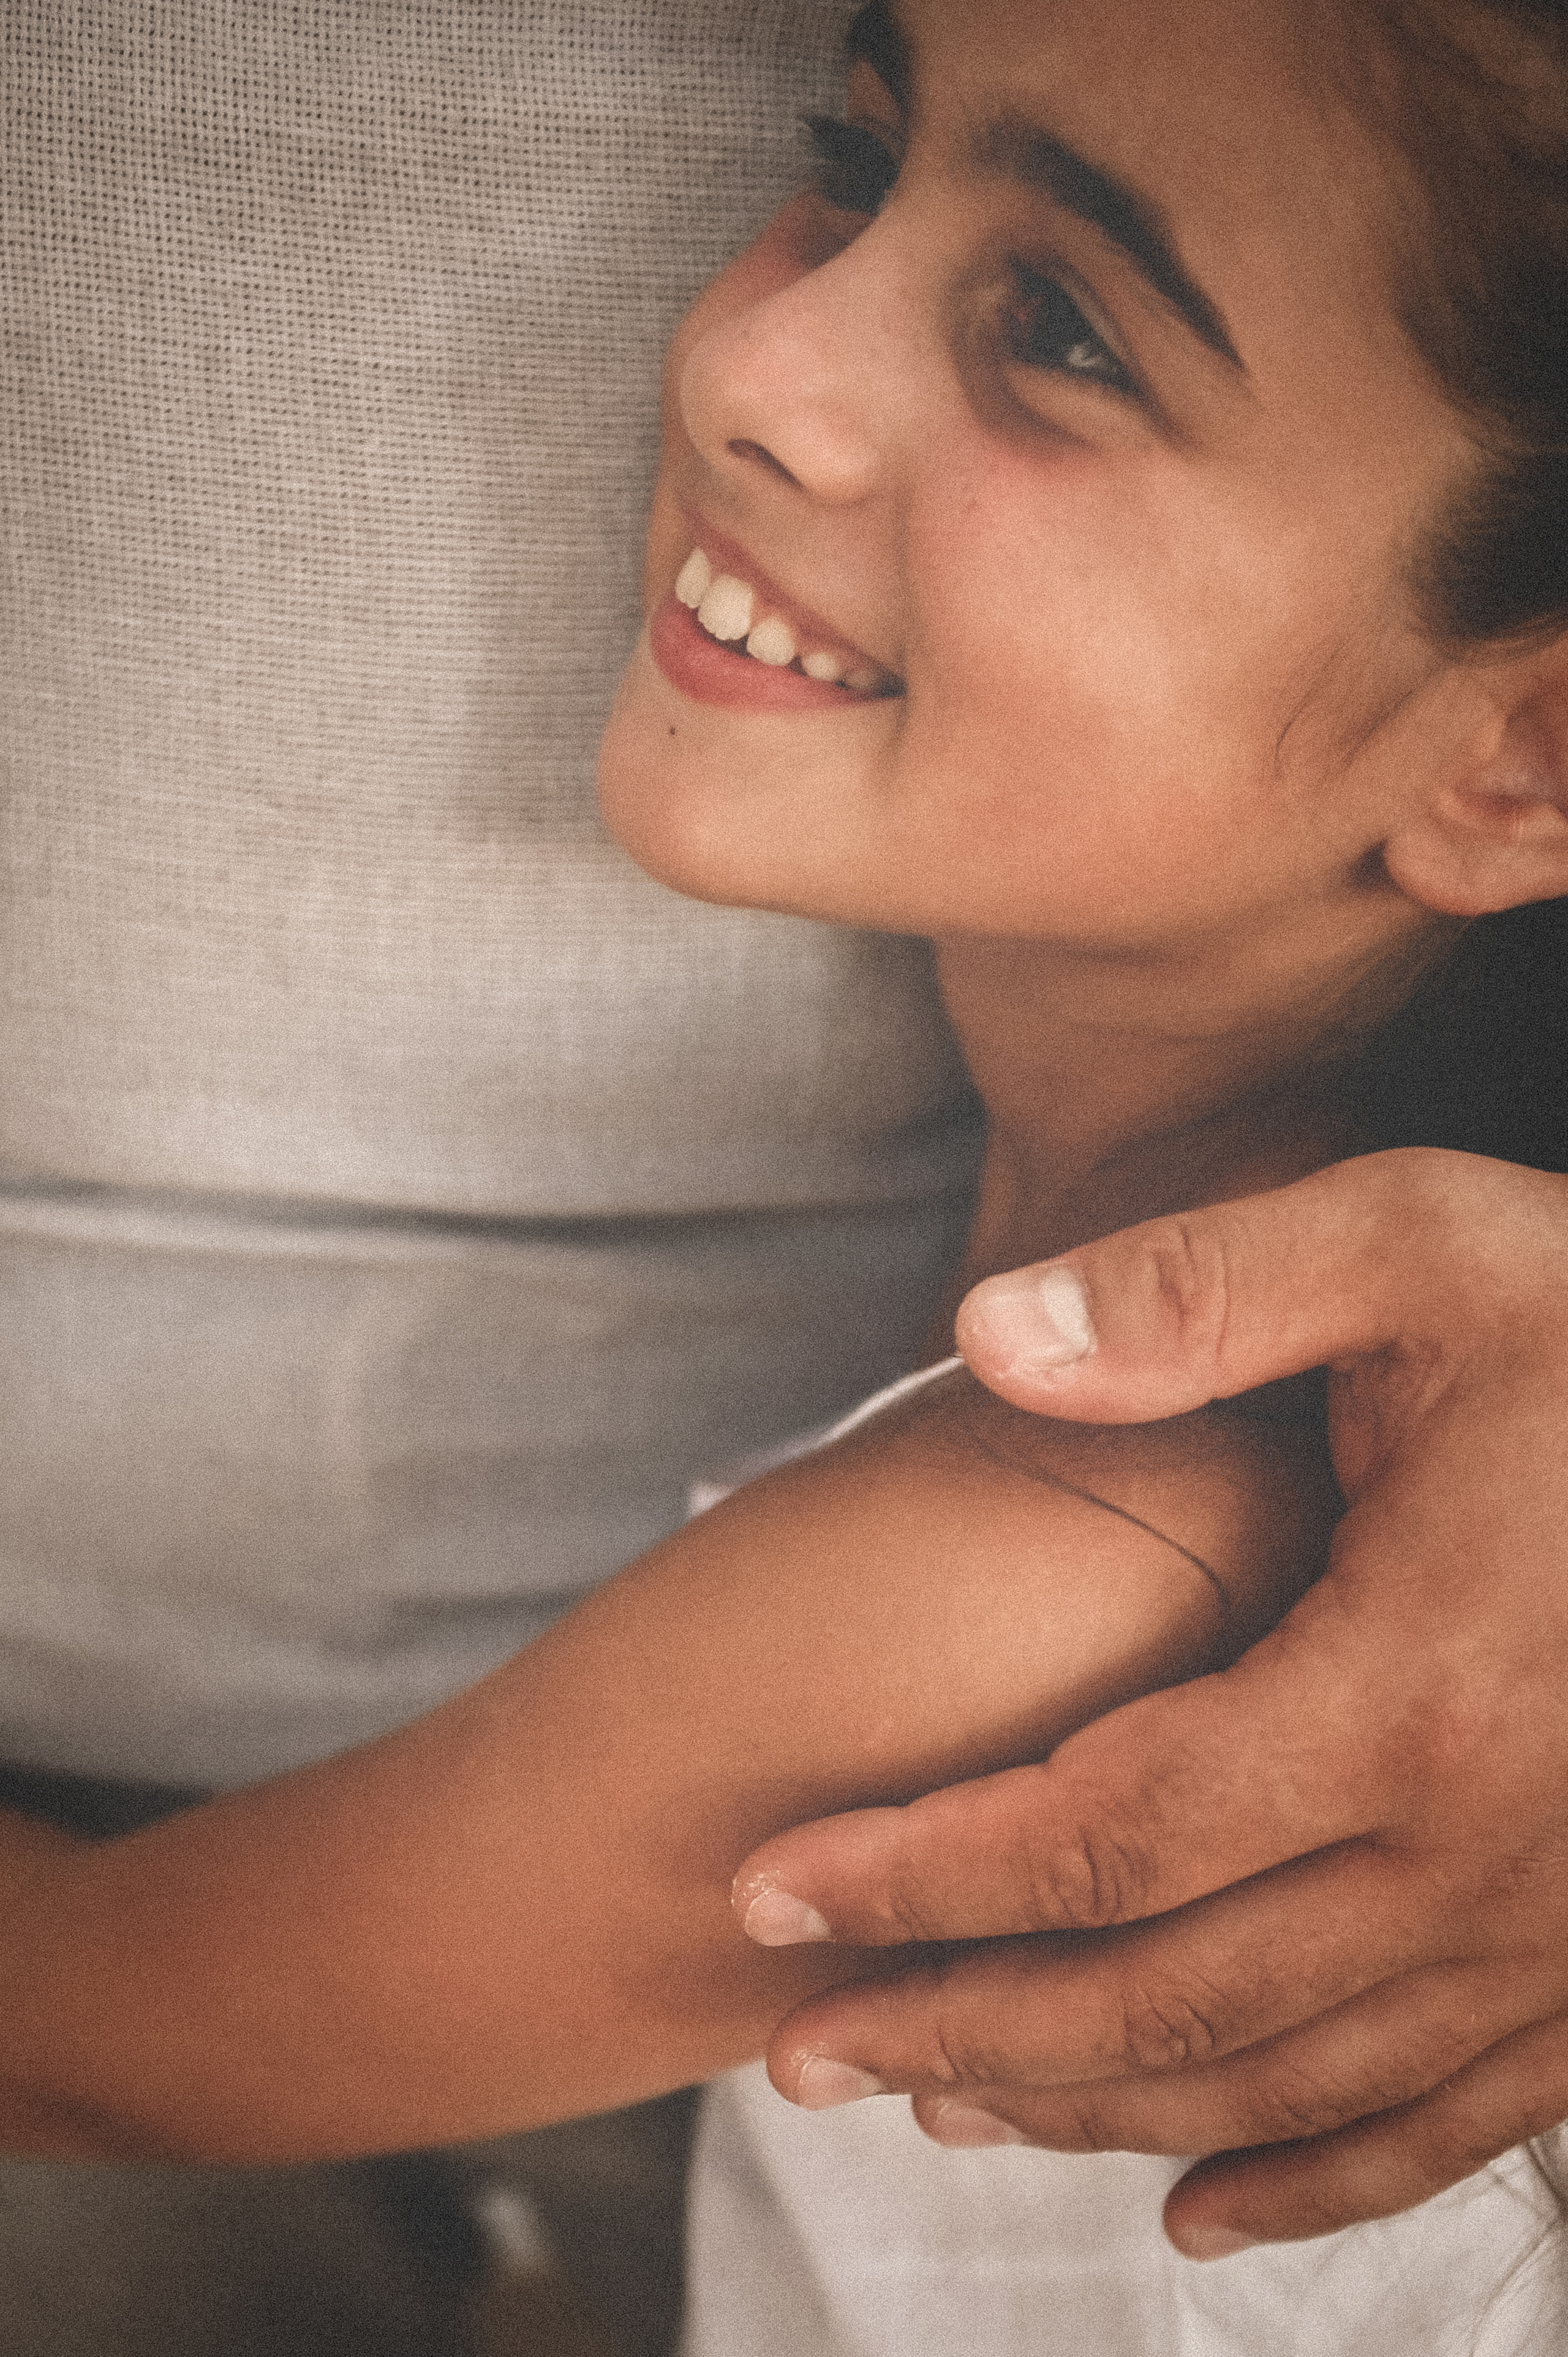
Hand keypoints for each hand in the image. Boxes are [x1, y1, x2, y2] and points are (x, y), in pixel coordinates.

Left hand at [731, 1150, 1567, 2257]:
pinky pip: (1449, 2122)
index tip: (767, 1893)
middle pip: (1165, 1994)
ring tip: (936, 2103)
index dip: (917, 1876)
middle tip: (797, 2049)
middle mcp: (1478, 1855)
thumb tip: (984, 1335)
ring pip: (1282, 2077)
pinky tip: (1197, 2207)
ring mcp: (1554, 1930)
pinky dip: (1314, 2181)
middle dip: (960, 2026)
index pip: (1097, 1835)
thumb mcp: (1415, 1245)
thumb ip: (1197, 1287)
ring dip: (1095, 2108)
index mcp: (1406, 1694)